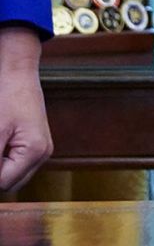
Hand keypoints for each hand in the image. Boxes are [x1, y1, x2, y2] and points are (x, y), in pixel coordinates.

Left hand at [0, 26, 52, 190]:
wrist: (18, 76)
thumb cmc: (8, 96)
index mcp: (36, 151)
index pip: (3, 182)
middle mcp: (43, 154)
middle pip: (11, 183)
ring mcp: (42, 151)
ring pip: (13, 176)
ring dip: (0, 167)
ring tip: (0, 142)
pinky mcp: (36, 145)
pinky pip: (17, 165)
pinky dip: (4, 161)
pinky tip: (1, 144)